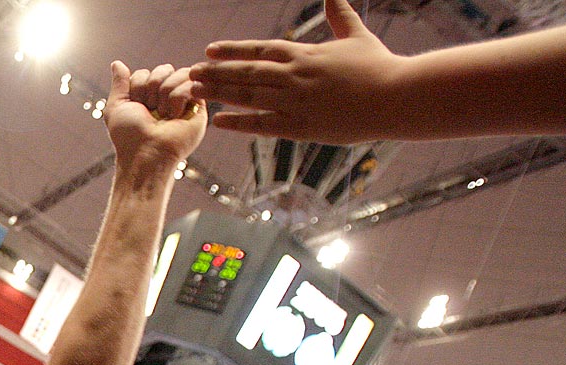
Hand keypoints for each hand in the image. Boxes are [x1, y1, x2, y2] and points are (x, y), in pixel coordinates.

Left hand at [104, 61, 206, 169]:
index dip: (137, 87)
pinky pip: (190, 83)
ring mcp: (184, 101)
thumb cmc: (129, 137)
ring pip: (179, 72)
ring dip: (164, 94)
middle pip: (163, 68)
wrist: (145, 155)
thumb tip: (117, 62)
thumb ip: (119, 84)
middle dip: (151, 87)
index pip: (145, 73)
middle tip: (150, 111)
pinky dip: (177, 99)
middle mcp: (167, 97)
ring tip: (163, 116)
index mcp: (148, 97)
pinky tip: (175, 117)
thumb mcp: (116, 107)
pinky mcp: (198, 107)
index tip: (136, 107)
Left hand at [188, 0, 403, 142]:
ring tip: (196, 92)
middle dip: (217, 72)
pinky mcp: (303, 126)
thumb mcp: (356, 35)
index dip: (233, 50)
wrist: (397, 96)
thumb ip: (339, 14)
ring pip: (249, 96)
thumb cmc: (380, 66)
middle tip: (190, 72)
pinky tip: (218, 121)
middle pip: (247, 72)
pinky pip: (264, 125)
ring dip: (221, 93)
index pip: (260, 50)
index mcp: (305, 54)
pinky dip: (240, 123)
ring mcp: (297, 102)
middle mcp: (296, 75)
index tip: (210, 50)